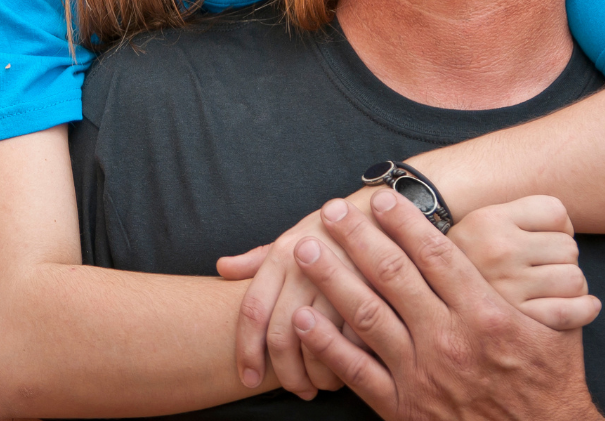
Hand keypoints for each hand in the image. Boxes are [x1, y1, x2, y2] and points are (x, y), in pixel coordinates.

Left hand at [217, 196, 380, 397]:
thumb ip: (258, 258)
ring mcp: (337, 282)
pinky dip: (345, 367)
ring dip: (314, 377)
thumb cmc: (331, 229)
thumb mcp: (293, 236)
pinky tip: (344, 371)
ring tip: (317, 386)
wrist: (382, 213)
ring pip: (315, 347)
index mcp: (281, 255)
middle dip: (283, 374)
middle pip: (281, 335)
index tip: (247, 378)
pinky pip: (351, 345)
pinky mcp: (372, 295)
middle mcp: (303, 268)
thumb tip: (222, 267)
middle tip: (293, 390)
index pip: (252, 310)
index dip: (246, 350)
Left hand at [291, 191, 603, 420]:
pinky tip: (303, 317)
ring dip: (332, 278)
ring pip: (368, 316)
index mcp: (485, 315)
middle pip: (393, 276)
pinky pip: (357, 372)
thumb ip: (536, 282)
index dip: (404, 222)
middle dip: (357, 238)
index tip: (379, 198)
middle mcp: (449, 341)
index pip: (436, 255)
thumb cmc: (550, 384)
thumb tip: (529, 230)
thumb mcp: (557, 327)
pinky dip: (327, 343)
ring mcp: (423, 376)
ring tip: (306, 248)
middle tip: (331, 210)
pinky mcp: (405, 410)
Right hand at [449, 196, 599, 329]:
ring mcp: (509, 287)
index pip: (556, 211)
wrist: (429, 296)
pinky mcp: (521, 321)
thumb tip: (566, 224)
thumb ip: (520, 216)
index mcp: (488, 220)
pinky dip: (584, 308)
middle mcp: (498, 250)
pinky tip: (581, 306)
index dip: (555, 226)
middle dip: (560, 257)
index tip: (542, 238)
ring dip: (569, 284)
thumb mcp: (480, 225)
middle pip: (568, 247)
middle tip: (541, 267)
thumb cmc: (469, 260)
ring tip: (548, 286)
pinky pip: (573, 310)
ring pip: (575, 278)